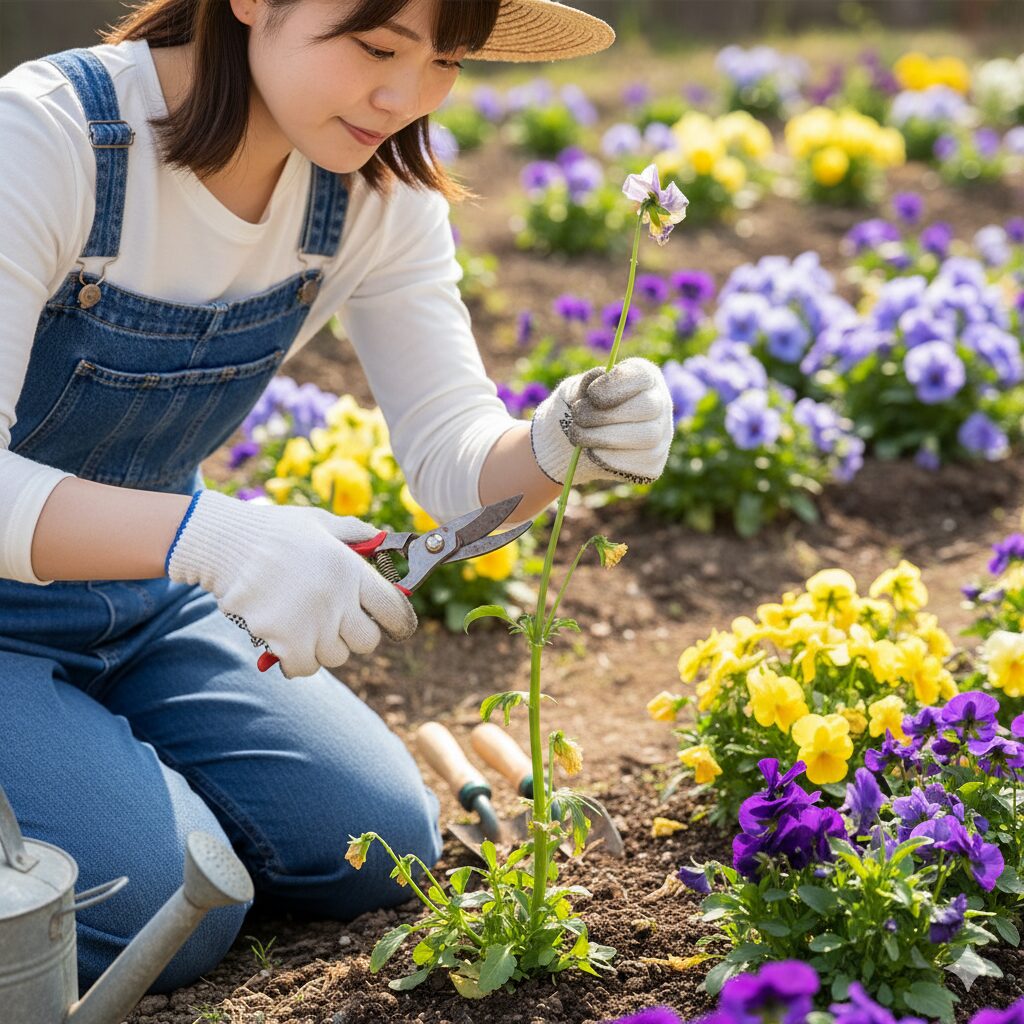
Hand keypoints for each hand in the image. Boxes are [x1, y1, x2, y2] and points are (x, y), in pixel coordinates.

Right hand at [166, 490, 417, 678]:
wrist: (227, 544)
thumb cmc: (275, 530)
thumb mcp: (322, 522)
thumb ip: (356, 533)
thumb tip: (382, 540)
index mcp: (352, 571)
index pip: (395, 610)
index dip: (395, 620)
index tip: (388, 623)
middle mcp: (338, 599)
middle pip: (367, 641)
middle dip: (354, 635)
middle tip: (336, 623)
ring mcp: (312, 623)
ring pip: (336, 656)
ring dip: (324, 647)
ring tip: (304, 625)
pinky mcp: (285, 640)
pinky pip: (305, 667)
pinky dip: (299, 662)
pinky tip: (288, 645)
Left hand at [530, 356, 673, 486]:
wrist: (579, 439)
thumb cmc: (582, 406)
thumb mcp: (577, 390)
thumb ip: (585, 383)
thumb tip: (599, 375)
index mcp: (644, 377)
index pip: (643, 376)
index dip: (616, 384)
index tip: (591, 394)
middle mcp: (660, 404)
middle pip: (648, 407)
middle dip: (607, 414)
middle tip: (578, 416)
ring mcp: (661, 436)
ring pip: (646, 436)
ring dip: (604, 437)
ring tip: (578, 434)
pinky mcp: (653, 463)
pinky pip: (639, 463)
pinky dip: (609, 458)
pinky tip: (591, 451)